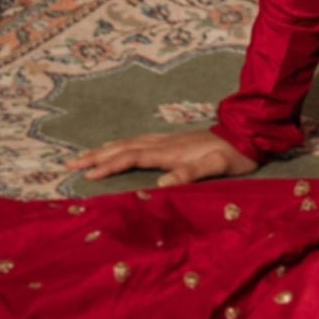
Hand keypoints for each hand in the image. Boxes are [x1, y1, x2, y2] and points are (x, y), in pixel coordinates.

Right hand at [68, 130, 259, 187]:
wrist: (249, 134)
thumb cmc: (234, 155)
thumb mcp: (218, 166)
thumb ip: (191, 173)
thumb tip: (161, 184)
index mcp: (171, 151)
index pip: (132, 157)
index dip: (110, 165)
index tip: (87, 174)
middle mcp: (165, 143)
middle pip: (123, 147)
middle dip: (96, 156)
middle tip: (70, 163)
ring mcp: (167, 140)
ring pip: (128, 143)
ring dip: (104, 150)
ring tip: (83, 156)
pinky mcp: (172, 141)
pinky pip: (137, 142)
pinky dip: (120, 146)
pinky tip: (115, 148)